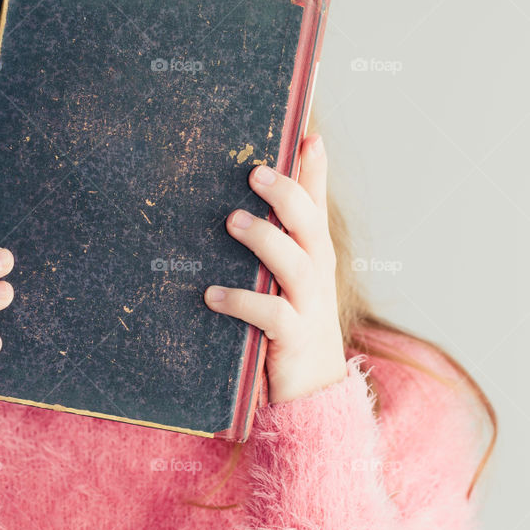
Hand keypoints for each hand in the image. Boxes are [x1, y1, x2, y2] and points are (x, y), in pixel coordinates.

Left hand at [203, 134, 347, 404]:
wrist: (312, 393)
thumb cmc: (289, 329)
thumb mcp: (281, 284)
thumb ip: (267, 248)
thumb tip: (228, 209)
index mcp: (313, 256)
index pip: (317, 205)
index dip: (315, 171)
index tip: (308, 136)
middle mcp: (317, 275)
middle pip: (310, 224)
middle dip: (286, 194)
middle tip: (255, 171)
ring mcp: (310, 306)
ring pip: (295, 264)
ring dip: (264, 239)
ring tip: (232, 220)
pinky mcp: (296, 338)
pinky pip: (271, 315)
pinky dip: (241, 302)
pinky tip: (212, 295)